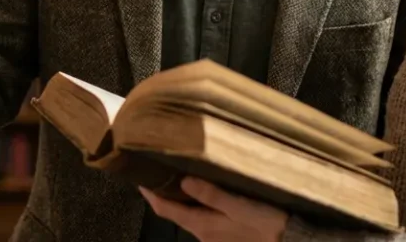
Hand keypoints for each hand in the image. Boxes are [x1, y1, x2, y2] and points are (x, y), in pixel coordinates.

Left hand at [140, 177, 288, 241]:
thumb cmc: (266, 224)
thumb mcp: (239, 206)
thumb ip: (211, 194)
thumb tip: (183, 181)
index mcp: (202, 226)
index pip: (165, 210)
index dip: (150, 194)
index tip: (139, 177)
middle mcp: (203, 235)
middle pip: (175, 213)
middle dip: (164, 193)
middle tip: (157, 169)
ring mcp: (214, 238)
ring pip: (189, 215)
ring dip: (181, 198)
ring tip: (177, 174)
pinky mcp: (225, 236)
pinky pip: (203, 218)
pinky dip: (196, 203)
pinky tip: (202, 191)